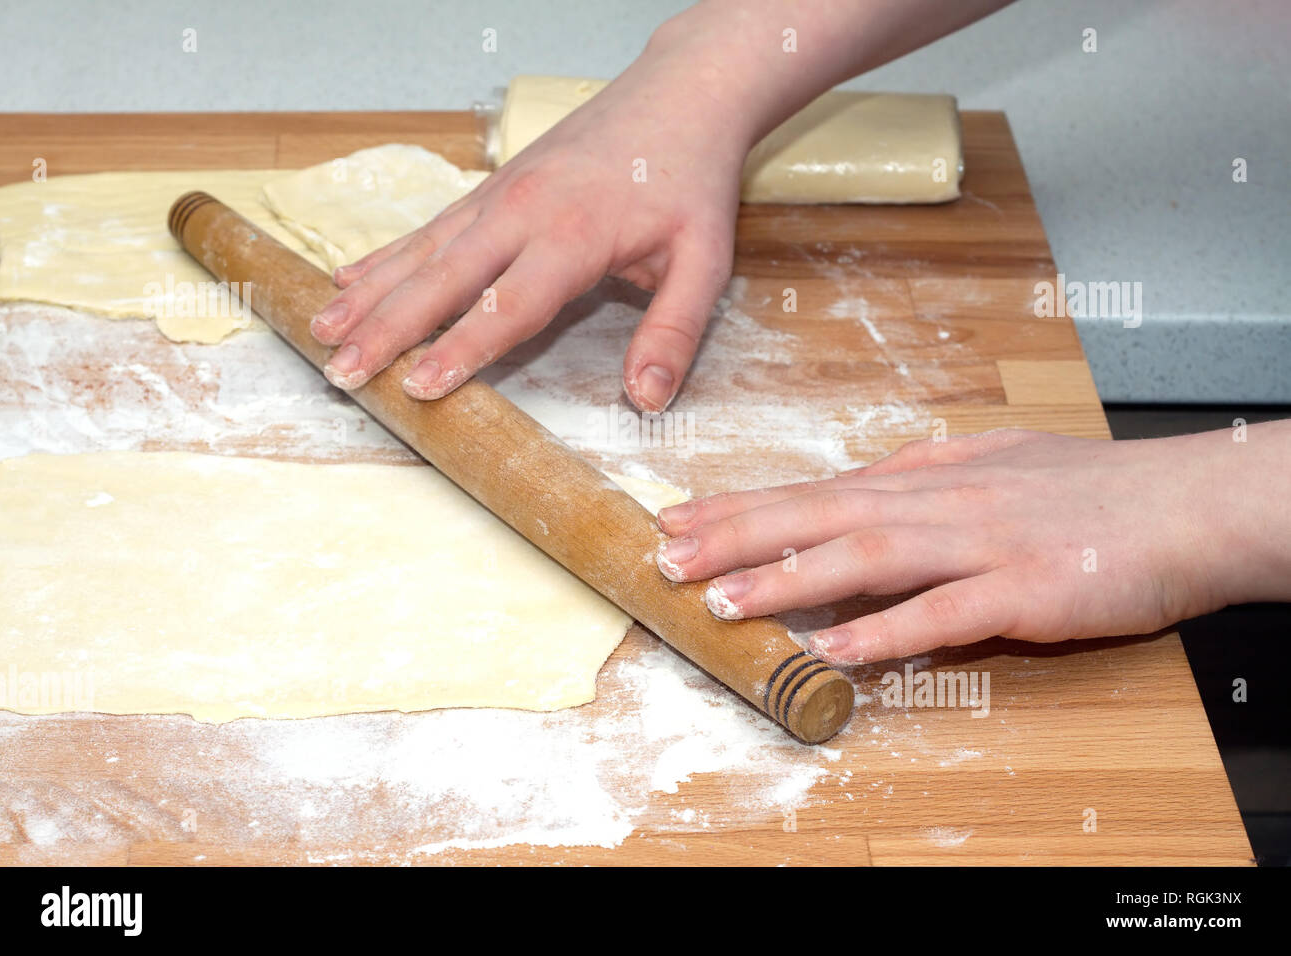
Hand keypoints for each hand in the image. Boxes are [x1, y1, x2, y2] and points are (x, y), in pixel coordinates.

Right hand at [310, 37, 749, 411]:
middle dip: (388, 329)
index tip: (418, 387)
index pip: (508, 304)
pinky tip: (347, 278)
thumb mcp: (706, 261)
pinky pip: (429, 227)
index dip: (461, 349)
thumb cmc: (690, 180)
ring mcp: (499, 195)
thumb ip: (675, 330)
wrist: (680, 96)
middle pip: (443, 278)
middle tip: (342, 372)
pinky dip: (385, 255)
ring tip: (322, 332)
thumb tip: (647, 399)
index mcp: (574, 235)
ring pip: (422, 250)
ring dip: (370, 293)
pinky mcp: (491, 188)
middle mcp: (523, 211)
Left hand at [655, 427, 1288, 663]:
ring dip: (789, 578)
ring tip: (722, 600)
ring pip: (868, 555)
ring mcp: (981, 543)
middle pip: (822, 514)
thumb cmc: (1092, 487)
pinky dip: (884, 630)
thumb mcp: (994, 461)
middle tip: (665, 555)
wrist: (1189, 505)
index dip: (742, 506)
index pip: (816, 488)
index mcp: (929, 477)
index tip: (678, 518)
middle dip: (737, 536)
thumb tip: (861, 479)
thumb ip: (924, 471)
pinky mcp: (1024, 590)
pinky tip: (832, 648)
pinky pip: (944, 612)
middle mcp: (942, 502)